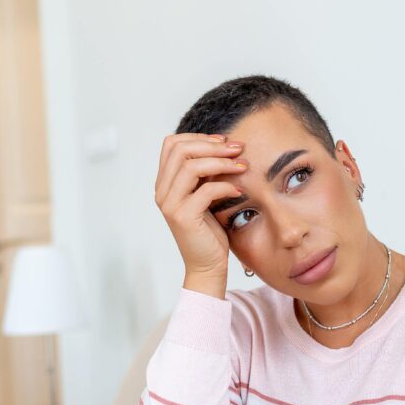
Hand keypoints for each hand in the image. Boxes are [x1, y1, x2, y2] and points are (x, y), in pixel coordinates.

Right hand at [153, 132, 247, 277]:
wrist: (208, 266)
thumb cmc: (210, 232)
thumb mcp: (206, 195)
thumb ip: (206, 174)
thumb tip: (224, 147)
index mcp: (165, 182)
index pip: (172, 144)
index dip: (199, 137)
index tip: (224, 141)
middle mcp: (162, 191)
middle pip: (180, 150)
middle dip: (213, 145)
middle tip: (238, 149)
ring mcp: (170, 204)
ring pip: (191, 166)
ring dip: (221, 162)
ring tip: (242, 166)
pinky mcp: (183, 217)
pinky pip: (205, 190)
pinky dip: (225, 186)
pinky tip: (238, 190)